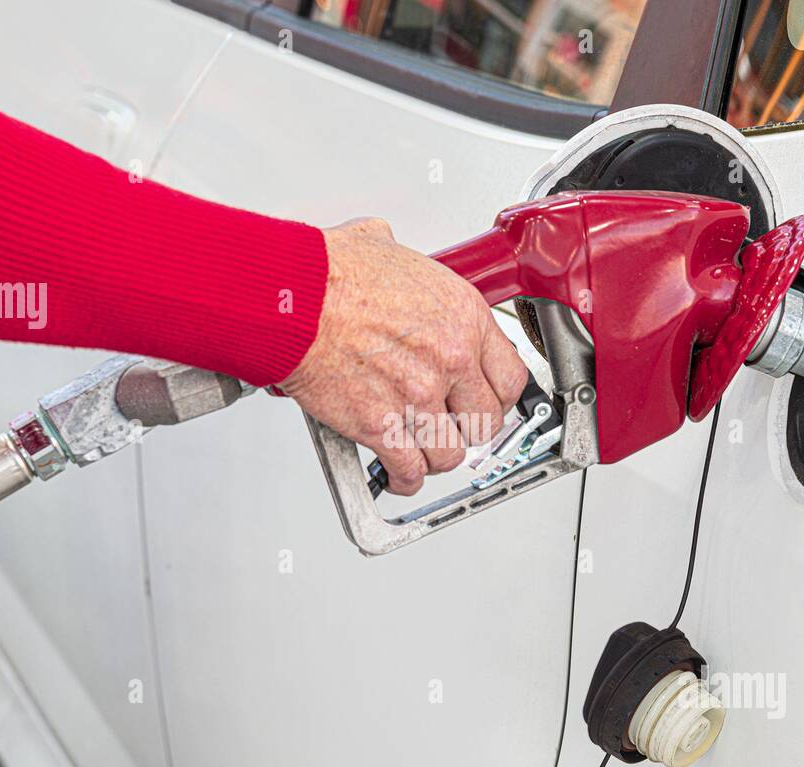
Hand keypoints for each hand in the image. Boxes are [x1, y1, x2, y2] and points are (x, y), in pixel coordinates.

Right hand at [279, 218, 528, 495]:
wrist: (292, 300)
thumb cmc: (330, 274)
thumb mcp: (389, 250)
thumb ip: (407, 271)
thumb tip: (392, 259)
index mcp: (463, 318)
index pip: (510, 378)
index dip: (497, 397)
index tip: (486, 403)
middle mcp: (450, 360)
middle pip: (485, 422)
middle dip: (468, 430)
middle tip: (452, 428)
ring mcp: (419, 397)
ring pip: (450, 454)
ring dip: (435, 456)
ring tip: (421, 451)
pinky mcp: (382, 427)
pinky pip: (409, 470)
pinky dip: (404, 479)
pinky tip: (398, 474)